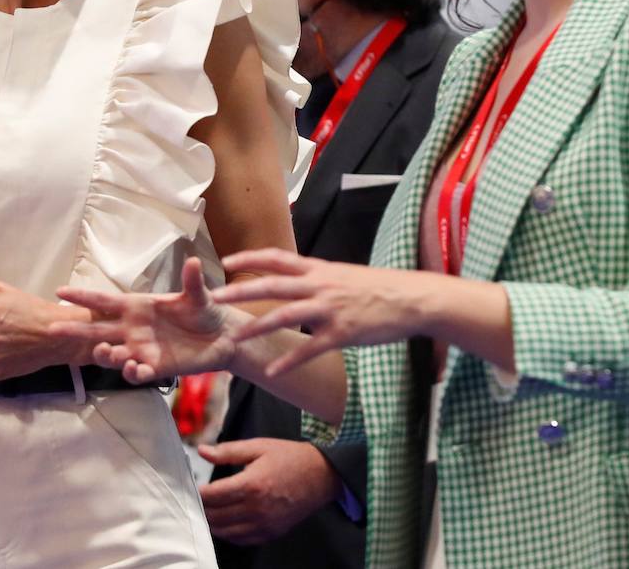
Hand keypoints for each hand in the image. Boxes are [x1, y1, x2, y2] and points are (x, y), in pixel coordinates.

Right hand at [52, 257, 240, 383]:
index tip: (59, 291)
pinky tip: (132, 368)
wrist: (221, 337)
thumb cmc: (204, 311)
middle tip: (54, 329)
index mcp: (137, 306)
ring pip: (112, 354)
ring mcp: (141, 349)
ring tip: (101, 349)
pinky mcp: (154, 368)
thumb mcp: (199, 296)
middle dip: (75, 329)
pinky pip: (136, 373)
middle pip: (98, 329)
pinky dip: (132, 372)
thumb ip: (192, 283)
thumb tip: (193, 262)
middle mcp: (133, 328)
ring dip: (103, 353)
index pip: (104, 301)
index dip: (83, 296)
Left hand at [198, 438, 340, 544]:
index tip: (191, 488)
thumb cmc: (289, 457)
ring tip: (205, 512)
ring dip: (212, 523)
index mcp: (251, 484)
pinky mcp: (271, 533)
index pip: (213, 496)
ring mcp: (264, 524)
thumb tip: (202, 451)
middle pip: (216, 516)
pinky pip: (242, 540)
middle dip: (202, 508)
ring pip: (226, 531)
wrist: (321, 475)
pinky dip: (229, 534)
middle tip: (194, 501)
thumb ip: (228, 451)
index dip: (198, 493)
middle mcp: (256, 508)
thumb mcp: (259, 446)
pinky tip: (224, 524)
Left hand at [216, 248, 434, 375]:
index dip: (250, 258)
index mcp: (321, 269)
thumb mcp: (346, 275)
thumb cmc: (382, 288)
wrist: (413, 298)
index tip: (226, 260)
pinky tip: (273, 371)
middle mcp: (321, 286)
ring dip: (258, 326)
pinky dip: (290, 360)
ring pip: (286, 315)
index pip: (278, 258)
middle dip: (242, 290)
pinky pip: (310, 348)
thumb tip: (303, 280)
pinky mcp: (342, 333)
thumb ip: (321, 279)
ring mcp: (331, 309)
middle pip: (273, 285)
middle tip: (216, 296)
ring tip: (237, 337)